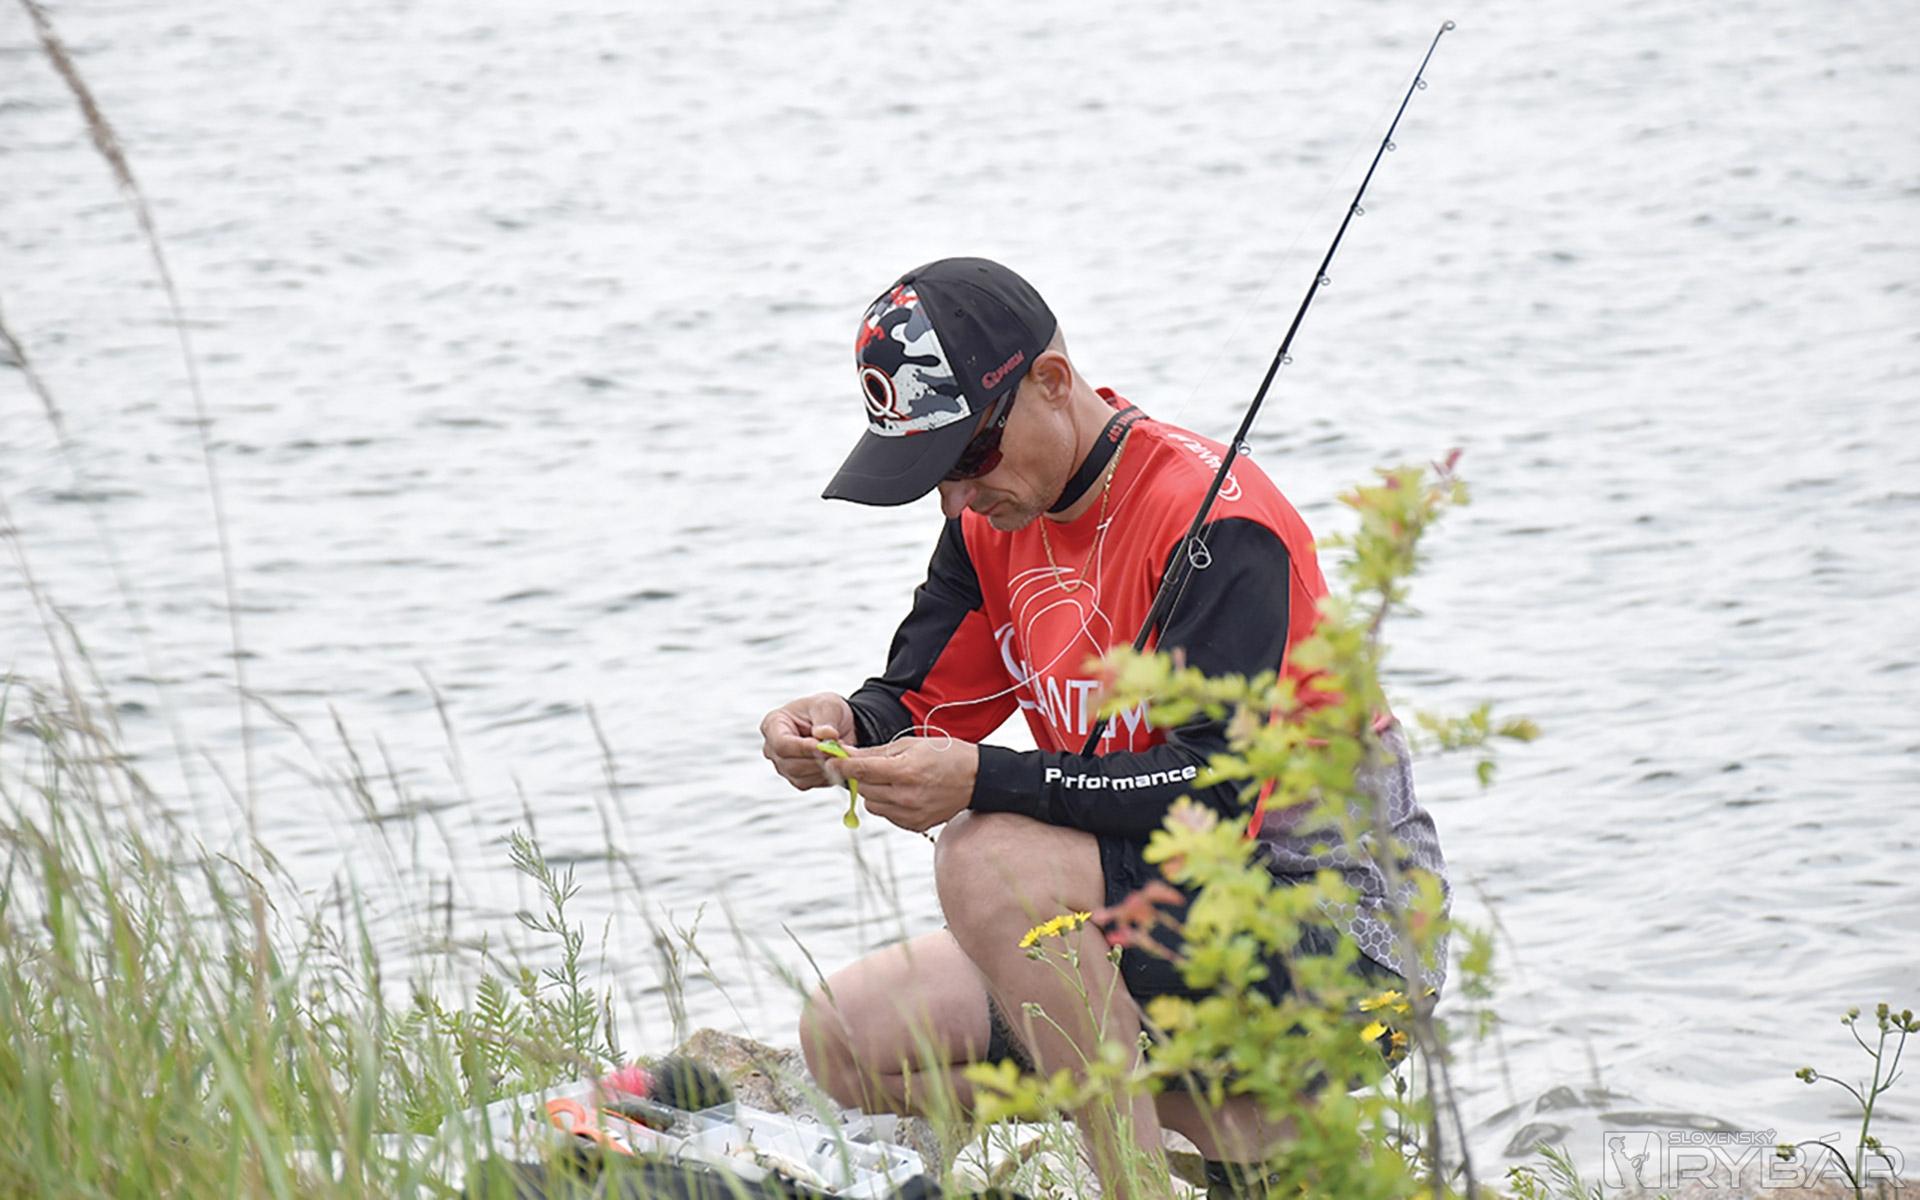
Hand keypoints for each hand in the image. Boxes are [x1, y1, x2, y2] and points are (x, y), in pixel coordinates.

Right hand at [759, 692, 856, 790]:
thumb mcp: (828, 705)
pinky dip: (828, 774)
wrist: (838, 723)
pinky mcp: (798, 778)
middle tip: (839, 750)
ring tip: (841, 752)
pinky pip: (812, 782)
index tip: (822, 746)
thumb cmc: (825, 709)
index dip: (801, 748)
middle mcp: (773, 748)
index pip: (781, 743)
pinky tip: (838, 761)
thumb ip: (826, 719)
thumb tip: (826, 735)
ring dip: (825, 767)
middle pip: (790, 764)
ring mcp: (784, 765)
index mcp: (773, 724)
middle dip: (817, 759)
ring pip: (801, 777)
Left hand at [834, 738, 977, 833]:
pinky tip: (901, 792)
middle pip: (863, 788)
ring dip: (873, 791)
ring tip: (890, 779)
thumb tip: (847, 754)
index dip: (842, 765)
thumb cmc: (945, 755)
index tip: (830, 760)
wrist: (977, 779)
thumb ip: (877, 752)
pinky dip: (886, 804)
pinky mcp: (914, 825)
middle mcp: (906, 796)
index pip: (862, 770)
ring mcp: (910, 814)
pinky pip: (886, 815)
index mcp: (905, 771)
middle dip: (859, 776)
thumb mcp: (911, 744)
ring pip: (872, 804)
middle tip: (864, 766)